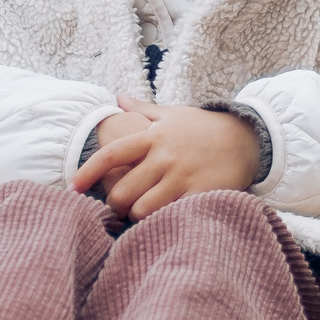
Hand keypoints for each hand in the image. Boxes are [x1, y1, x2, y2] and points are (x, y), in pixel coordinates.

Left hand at [72, 103, 259, 218]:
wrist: (247, 139)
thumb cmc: (205, 128)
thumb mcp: (173, 114)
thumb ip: (143, 109)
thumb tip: (117, 98)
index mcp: (153, 137)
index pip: (111, 155)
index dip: (88, 172)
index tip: (73, 187)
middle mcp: (164, 157)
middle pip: (122, 191)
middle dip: (114, 204)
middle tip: (119, 207)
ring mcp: (181, 177)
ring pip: (141, 209)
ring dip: (136, 216)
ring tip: (140, 215)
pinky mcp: (199, 194)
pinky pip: (169, 216)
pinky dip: (160, 221)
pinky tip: (161, 221)